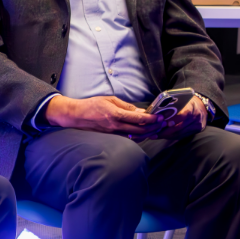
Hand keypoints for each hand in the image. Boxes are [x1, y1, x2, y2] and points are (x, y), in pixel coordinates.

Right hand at [45, 95, 162, 136]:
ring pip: (135, 136)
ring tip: (157, 130)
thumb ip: (126, 106)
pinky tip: (144, 134)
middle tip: (163, 124)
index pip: (138, 118)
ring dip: (148, 134)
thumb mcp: (110, 100)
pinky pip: (128, 138)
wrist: (76, 116)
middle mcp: (116, 126)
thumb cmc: (92, 105)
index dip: (151, 118)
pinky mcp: (111, 137)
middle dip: (154, 127)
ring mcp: (113, 133)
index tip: (160, 117)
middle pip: (140, 130)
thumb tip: (140, 111)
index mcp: (116, 114)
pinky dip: (138, 137)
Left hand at [148, 96, 206, 140]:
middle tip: (153, 133)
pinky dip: (172, 136)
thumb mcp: (181, 100)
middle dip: (165, 131)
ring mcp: (197, 125)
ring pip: (180, 133)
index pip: (182, 115)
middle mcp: (196, 117)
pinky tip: (164, 136)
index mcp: (191, 107)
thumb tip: (156, 114)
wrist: (202, 106)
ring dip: (167, 136)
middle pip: (179, 127)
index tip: (163, 124)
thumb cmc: (187, 102)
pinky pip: (182, 135)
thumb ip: (171, 106)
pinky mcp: (197, 130)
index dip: (172, 120)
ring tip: (156, 136)